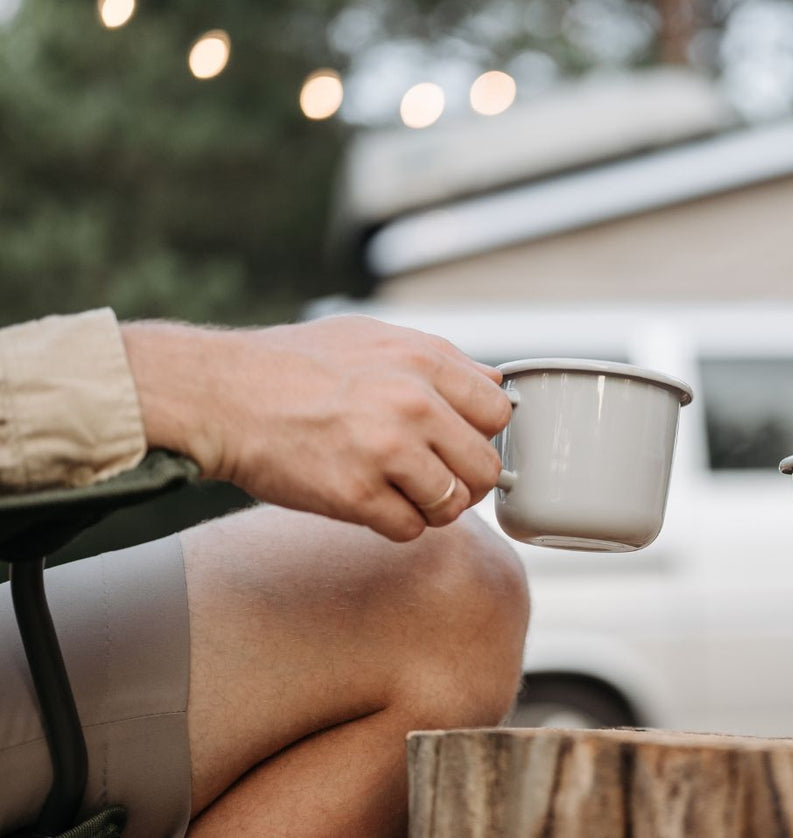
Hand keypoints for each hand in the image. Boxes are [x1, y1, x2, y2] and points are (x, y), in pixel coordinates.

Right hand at [123, 315, 512, 540]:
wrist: (219, 394)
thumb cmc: (293, 364)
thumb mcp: (373, 337)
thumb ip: (439, 359)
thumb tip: (496, 384)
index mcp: (423, 361)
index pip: (498, 413)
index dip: (482, 434)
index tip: (459, 443)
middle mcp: (412, 403)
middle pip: (484, 466)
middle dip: (465, 480)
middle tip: (436, 479)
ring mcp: (385, 450)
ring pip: (452, 505)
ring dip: (432, 507)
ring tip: (401, 493)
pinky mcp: (354, 494)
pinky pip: (409, 529)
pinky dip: (396, 525)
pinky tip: (371, 504)